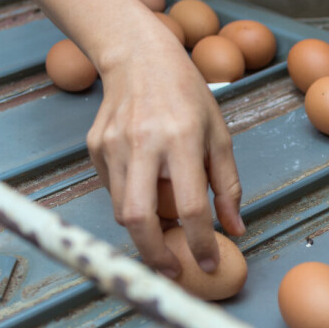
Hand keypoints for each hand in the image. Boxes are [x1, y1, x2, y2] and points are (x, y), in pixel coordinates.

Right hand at [87, 34, 244, 277]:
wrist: (138, 56)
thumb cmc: (186, 95)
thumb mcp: (218, 135)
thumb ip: (228, 185)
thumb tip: (235, 229)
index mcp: (181, 140)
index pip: (190, 205)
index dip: (200, 242)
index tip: (208, 264)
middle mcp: (142, 144)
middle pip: (139, 218)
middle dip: (155, 255)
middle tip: (172, 271)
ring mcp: (112, 146)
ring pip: (121, 210)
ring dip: (143, 233)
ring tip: (165, 235)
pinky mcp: (94, 147)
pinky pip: (112, 190)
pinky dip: (130, 202)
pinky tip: (146, 189)